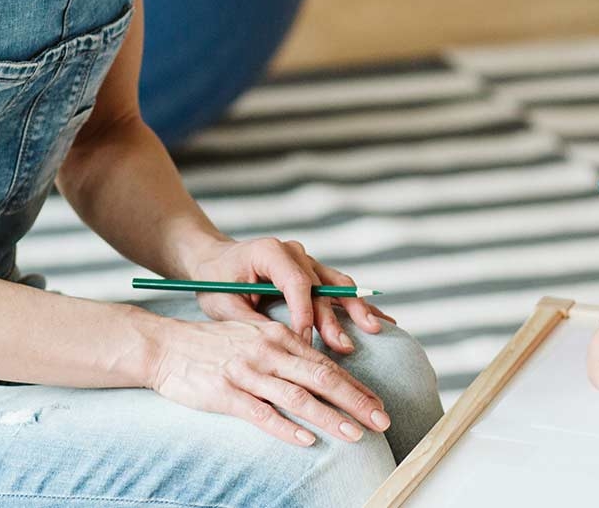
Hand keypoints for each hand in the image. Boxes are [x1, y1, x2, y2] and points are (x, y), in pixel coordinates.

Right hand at [145, 317, 390, 446]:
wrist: (164, 346)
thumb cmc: (212, 346)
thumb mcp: (254, 338)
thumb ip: (286, 353)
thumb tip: (321, 375)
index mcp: (278, 337)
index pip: (326, 364)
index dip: (356, 386)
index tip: (379, 404)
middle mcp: (267, 352)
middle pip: (322, 378)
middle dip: (356, 401)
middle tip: (382, 421)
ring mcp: (246, 372)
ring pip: (297, 397)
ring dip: (330, 417)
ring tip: (355, 434)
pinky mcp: (225, 392)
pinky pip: (261, 413)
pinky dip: (287, 428)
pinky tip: (308, 441)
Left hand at [186, 237, 392, 353]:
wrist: (214, 261)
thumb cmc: (215, 281)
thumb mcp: (222, 304)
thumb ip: (250, 321)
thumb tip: (279, 346)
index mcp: (270, 252)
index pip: (296, 283)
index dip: (304, 313)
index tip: (305, 342)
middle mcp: (294, 253)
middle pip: (321, 286)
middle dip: (334, 318)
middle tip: (344, 346)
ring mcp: (308, 261)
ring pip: (338, 285)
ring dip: (356, 309)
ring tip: (374, 330)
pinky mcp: (315, 274)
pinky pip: (340, 290)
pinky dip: (358, 306)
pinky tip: (383, 321)